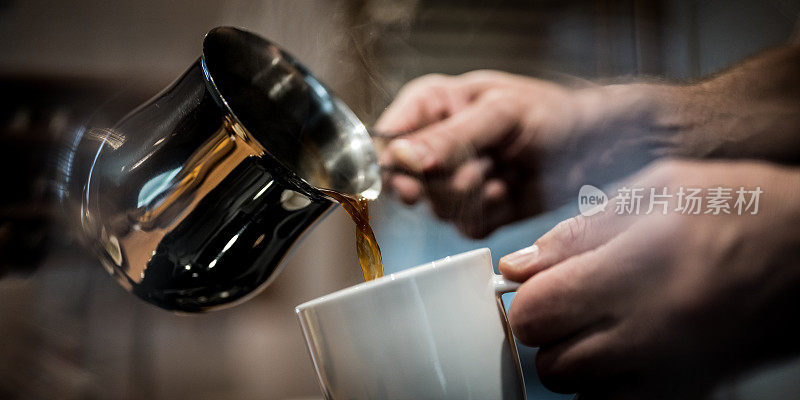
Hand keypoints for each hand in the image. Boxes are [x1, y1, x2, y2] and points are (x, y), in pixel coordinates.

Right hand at [376, 70, 671, 237]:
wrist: (596, 149)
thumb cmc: (554, 114)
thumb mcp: (501, 115)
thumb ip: (451, 137)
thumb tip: (404, 157)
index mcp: (432, 106)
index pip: (388, 138)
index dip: (399, 163)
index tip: (421, 174)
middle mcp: (435, 145)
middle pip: (409, 181)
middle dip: (451, 179)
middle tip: (484, 165)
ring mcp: (452, 180)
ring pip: (436, 208)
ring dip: (474, 197)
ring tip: (503, 173)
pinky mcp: (473, 210)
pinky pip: (462, 227)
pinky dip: (488, 216)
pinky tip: (508, 193)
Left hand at [498, 160, 799, 398]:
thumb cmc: (744, 209)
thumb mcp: (657, 192)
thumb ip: (579, 233)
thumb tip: (521, 265)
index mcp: (639, 273)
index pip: (537, 312)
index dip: (526, 296)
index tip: (537, 280)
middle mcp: (654, 334)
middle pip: (552, 362)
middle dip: (548, 331)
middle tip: (570, 299)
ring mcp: (675, 373)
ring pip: (581, 393)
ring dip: (575, 360)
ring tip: (602, 321)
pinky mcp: (691, 392)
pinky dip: (606, 385)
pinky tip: (625, 348)